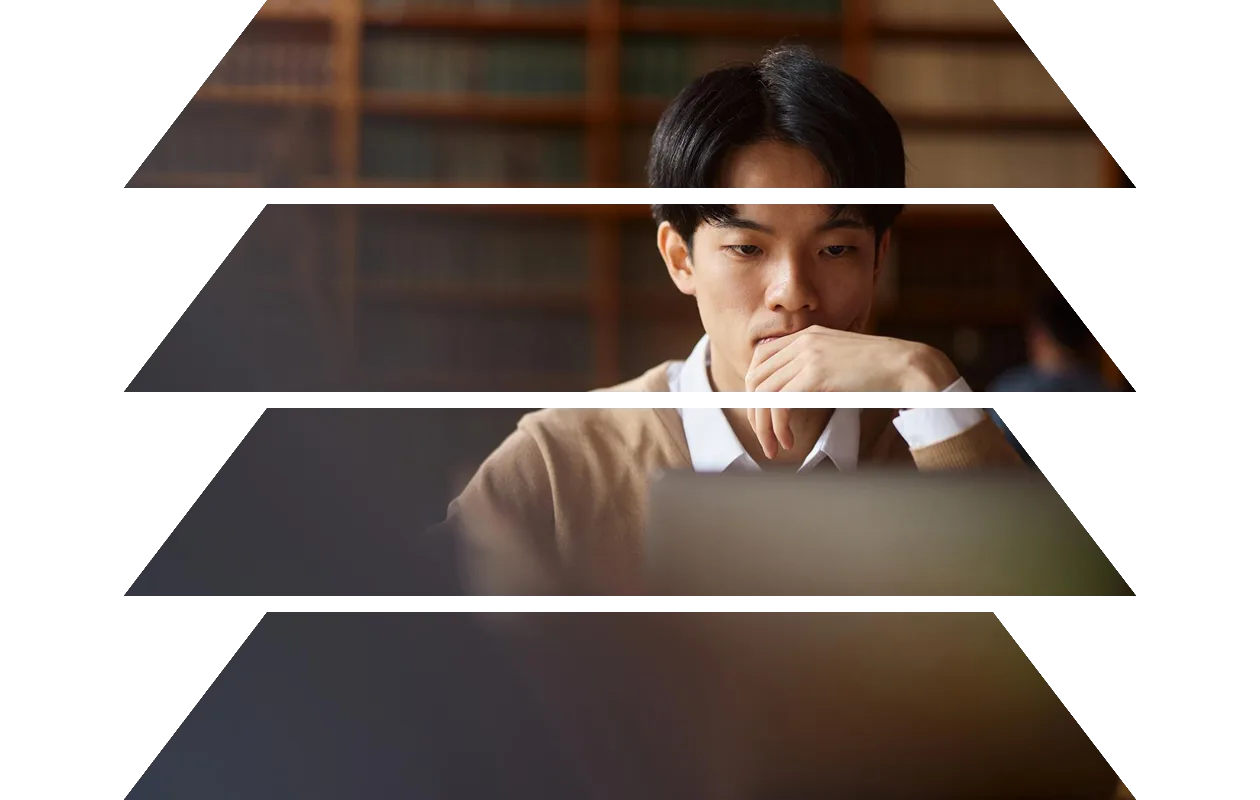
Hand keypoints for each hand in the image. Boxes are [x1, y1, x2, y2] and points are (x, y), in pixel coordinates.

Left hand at [743, 325, 959, 458]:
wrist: (906, 365)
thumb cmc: (878, 369)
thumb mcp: (838, 360)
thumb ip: (814, 368)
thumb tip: (793, 393)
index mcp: (806, 335)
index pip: (761, 359)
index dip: (754, 389)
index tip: (761, 413)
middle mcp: (802, 341)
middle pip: (756, 378)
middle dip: (755, 413)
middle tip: (765, 438)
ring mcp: (807, 355)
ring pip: (763, 393)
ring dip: (765, 426)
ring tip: (775, 446)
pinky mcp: (815, 374)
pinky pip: (779, 402)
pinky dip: (778, 426)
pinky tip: (788, 440)